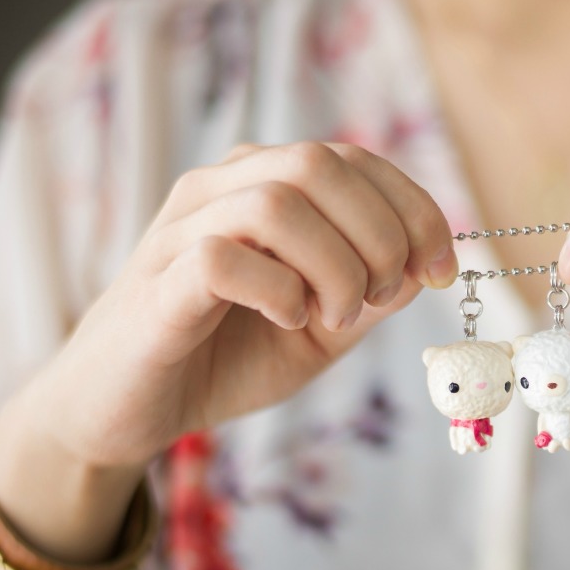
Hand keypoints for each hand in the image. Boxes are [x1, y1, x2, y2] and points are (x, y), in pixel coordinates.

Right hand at [0, 143, 456, 557]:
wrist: (127, 410)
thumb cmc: (224, 358)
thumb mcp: (321, 327)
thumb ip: (372, 294)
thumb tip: (426, 267)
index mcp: (263, 188)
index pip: (353, 159)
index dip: (413, 208)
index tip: (442, 269)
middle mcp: (219, 191)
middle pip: (319, 163)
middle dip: (380, 232)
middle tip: (383, 297)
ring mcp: (181, 231)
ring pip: (276, 202)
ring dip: (334, 265)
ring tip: (336, 316)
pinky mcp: (157, 284)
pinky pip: (221, 258)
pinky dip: (276, 290)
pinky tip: (286, 321)